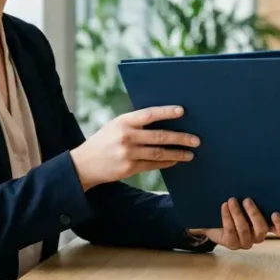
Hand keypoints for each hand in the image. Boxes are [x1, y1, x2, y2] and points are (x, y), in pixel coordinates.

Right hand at [69, 105, 198, 189]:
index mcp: (123, 122)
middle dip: (180, 138)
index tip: (182, 111)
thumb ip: (135, 123)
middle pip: (159, 136)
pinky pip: (153, 165)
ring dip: (177, 153)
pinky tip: (176, 161)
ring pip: (159, 153)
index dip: (166, 112)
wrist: (84, 164)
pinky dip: (166, 163)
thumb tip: (164, 120)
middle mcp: (126, 137)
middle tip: (196, 139)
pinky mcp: (129, 168)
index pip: (149, 114)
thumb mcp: (115, 126)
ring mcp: (127, 153)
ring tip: (190, 153)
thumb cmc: (104, 141)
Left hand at [191, 198, 279, 249]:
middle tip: (247, 200)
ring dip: (237, 213)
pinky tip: (224, 206)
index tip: (275, 213)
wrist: (215, 220)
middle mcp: (258, 236)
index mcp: (267, 225)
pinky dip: (227, 217)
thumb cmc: (236, 206)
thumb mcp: (247, 201)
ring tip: (231, 200)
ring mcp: (245, 242)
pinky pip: (231, 231)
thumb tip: (261, 178)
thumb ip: (257, 196)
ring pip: (244, 229)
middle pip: (261, 229)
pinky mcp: (232, 244)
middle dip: (254, 214)